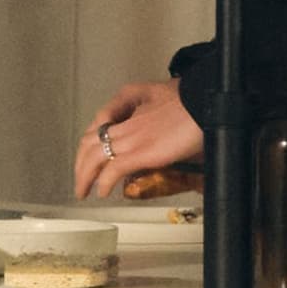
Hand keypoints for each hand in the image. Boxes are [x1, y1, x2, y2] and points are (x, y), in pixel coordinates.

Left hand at [74, 78, 202, 199]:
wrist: (206, 102)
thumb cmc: (194, 99)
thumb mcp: (166, 96)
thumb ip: (153, 109)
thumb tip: (153, 129)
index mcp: (132, 105)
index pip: (100, 124)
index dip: (91, 142)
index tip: (90, 156)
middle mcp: (127, 122)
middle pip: (90, 142)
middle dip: (80, 163)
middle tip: (81, 179)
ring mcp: (132, 138)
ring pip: (94, 157)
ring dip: (84, 176)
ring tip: (83, 190)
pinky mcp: (142, 152)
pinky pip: (113, 169)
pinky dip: (103, 182)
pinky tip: (103, 192)